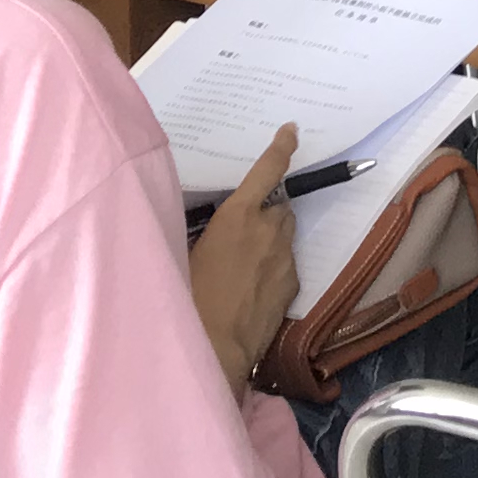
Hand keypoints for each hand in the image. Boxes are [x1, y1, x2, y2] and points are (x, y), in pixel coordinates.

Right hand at [188, 124, 306, 394]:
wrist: (216, 346)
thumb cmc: (189, 296)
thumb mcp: (184, 252)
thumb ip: (203, 230)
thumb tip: (208, 226)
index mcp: (239, 215)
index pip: (268, 170)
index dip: (282, 147)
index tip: (291, 131)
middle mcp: (269, 230)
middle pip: (280, 205)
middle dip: (268, 207)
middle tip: (245, 223)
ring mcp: (285, 258)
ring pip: (284, 235)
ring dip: (271, 236)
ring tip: (245, 257)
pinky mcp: (293, 285)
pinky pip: (285, 263)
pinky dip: (273, 264)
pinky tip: (251, 284)